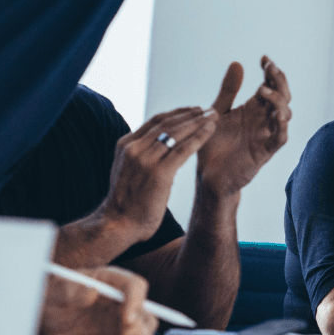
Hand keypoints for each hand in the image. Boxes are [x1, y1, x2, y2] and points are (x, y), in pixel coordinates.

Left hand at [38, 267, 157, 334]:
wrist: (44, 322)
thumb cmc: (50, 300)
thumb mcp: (53, 292)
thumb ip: (69, 290)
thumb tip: (91, 292)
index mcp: (111, 281)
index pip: (135, 285)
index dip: (135, 301)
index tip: (126, 319)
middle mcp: (123, 301)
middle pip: (145, 312)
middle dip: (139, 329)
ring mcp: (124, 321)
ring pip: (145, 331)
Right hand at [95, 107, 217, 243]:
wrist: (118, 224)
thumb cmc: (127, 201)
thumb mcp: (128, 170)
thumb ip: (139, 155)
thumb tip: (156, 146)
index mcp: (125, 145)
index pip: (155, 121)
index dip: (177, 113)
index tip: (193, 109)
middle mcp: (134, 148)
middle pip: (168, 123)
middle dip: (191, 114)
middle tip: (209, 109)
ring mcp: (145, 160)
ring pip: (177, 133)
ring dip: (198, 122)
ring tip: (214, 116)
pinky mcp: (159, 173)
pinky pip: (183, 150)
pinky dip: (199, 137)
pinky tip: (211, 131)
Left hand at [197, 58, 292, 197]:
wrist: (208, 176)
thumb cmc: (213, 145)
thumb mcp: (218, 112)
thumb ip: (228, 90)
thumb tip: (238, 63)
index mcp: (253, 109)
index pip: (270, 85)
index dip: (271, 72)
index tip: (264, 59)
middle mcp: (263, 120)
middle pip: (282, 96)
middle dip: (278, 81)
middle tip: (269, 68)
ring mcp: (266, 135)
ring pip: (285, 114)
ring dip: (278, 101)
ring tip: (262, 91)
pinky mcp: (265, 151)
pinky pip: (281, 137)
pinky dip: (282, 125)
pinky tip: (276, 114)